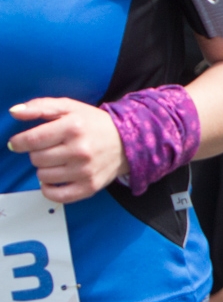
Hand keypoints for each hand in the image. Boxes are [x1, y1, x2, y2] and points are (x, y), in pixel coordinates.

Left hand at [8, 98, 127, 202]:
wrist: (128, 141)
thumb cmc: (95, 124)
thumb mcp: (70, 107)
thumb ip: (40, 106)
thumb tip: (15, 112)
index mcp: (74, 127)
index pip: (32, 140)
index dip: (19, 142)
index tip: (19, 143)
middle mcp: (80, 150)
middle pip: (36, 159)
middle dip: (38, 153)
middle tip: (50, 148)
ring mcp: (85, 170)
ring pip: (43, 176)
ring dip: (45, 169)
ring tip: (58, 161)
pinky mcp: (89, 187)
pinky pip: (56, 195)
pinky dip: (49, 189)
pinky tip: (55, 178)